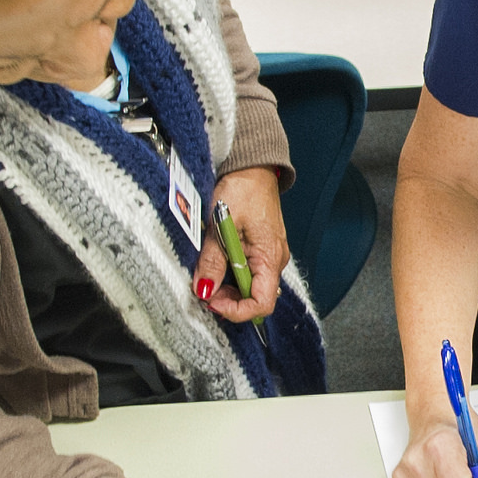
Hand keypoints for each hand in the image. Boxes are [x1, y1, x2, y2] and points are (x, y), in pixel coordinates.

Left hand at [193, 166, 288, 320]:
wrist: (252, 166)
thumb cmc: (242, 189)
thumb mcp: (221, 227)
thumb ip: (212, 261)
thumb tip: (204, 289)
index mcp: (270, 258)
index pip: (261, 303)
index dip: (236, 310)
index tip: (212, 302)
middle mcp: (274, 260)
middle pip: (254, 297)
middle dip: (228, 299)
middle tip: (203, 287)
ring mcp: (269, 254)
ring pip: (249, 284)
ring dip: (227, 286)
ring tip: (207, 272)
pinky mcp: (261, 247)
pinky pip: (248, 270)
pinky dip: (231, 273)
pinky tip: (216, 261)